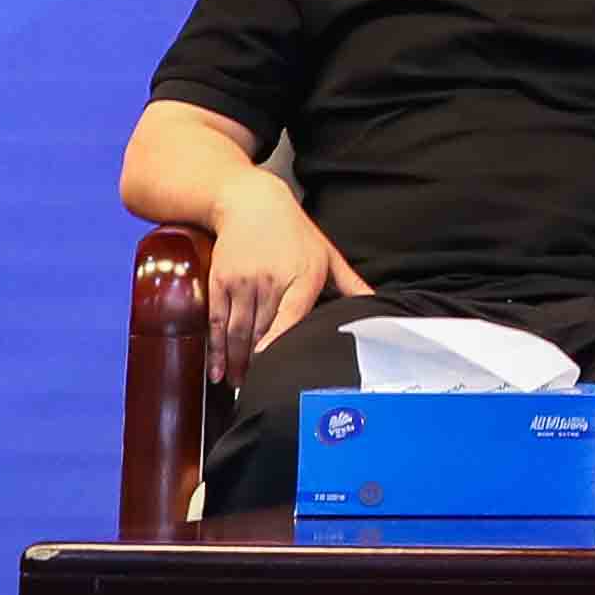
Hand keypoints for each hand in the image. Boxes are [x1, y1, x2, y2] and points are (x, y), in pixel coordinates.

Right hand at [207, 186, 354, 378]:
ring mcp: (242, 282)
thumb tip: (378, 304)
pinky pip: (217, 322)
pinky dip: (216, 348)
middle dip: (259, 366)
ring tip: (241, 386)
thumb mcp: (327, 254)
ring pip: (237, 331)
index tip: (275, 367)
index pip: (291, 318)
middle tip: (259, 391)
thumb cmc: (295, 232)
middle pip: (261, 332)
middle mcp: (270, 281)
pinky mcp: (220, 282)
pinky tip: (218, 370)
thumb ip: (350, 284)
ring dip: (237, 363)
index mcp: (302, 278)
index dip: (280, 344)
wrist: (249, 202)